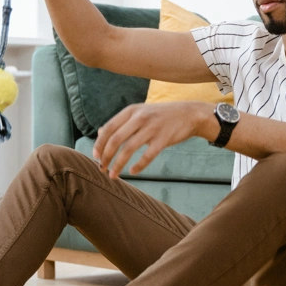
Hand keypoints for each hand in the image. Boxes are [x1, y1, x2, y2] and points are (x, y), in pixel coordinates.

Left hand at [94, 102, 213, 178]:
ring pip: (128, 149)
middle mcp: (140, 117)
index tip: (95, 157)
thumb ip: (121, 122)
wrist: (189, 114)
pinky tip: (133, 172)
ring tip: (113, 175)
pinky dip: (138, 166)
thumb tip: (100, 133)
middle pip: (115, 139)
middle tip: (101, 169)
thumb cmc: (161, 116)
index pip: (108, 128)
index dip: (99, 144)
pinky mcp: (164, 139)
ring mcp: (152, 128)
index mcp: (131, 111)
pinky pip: (147, 156)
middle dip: (106, 156)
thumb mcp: (139, 113)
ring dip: (118, 164)